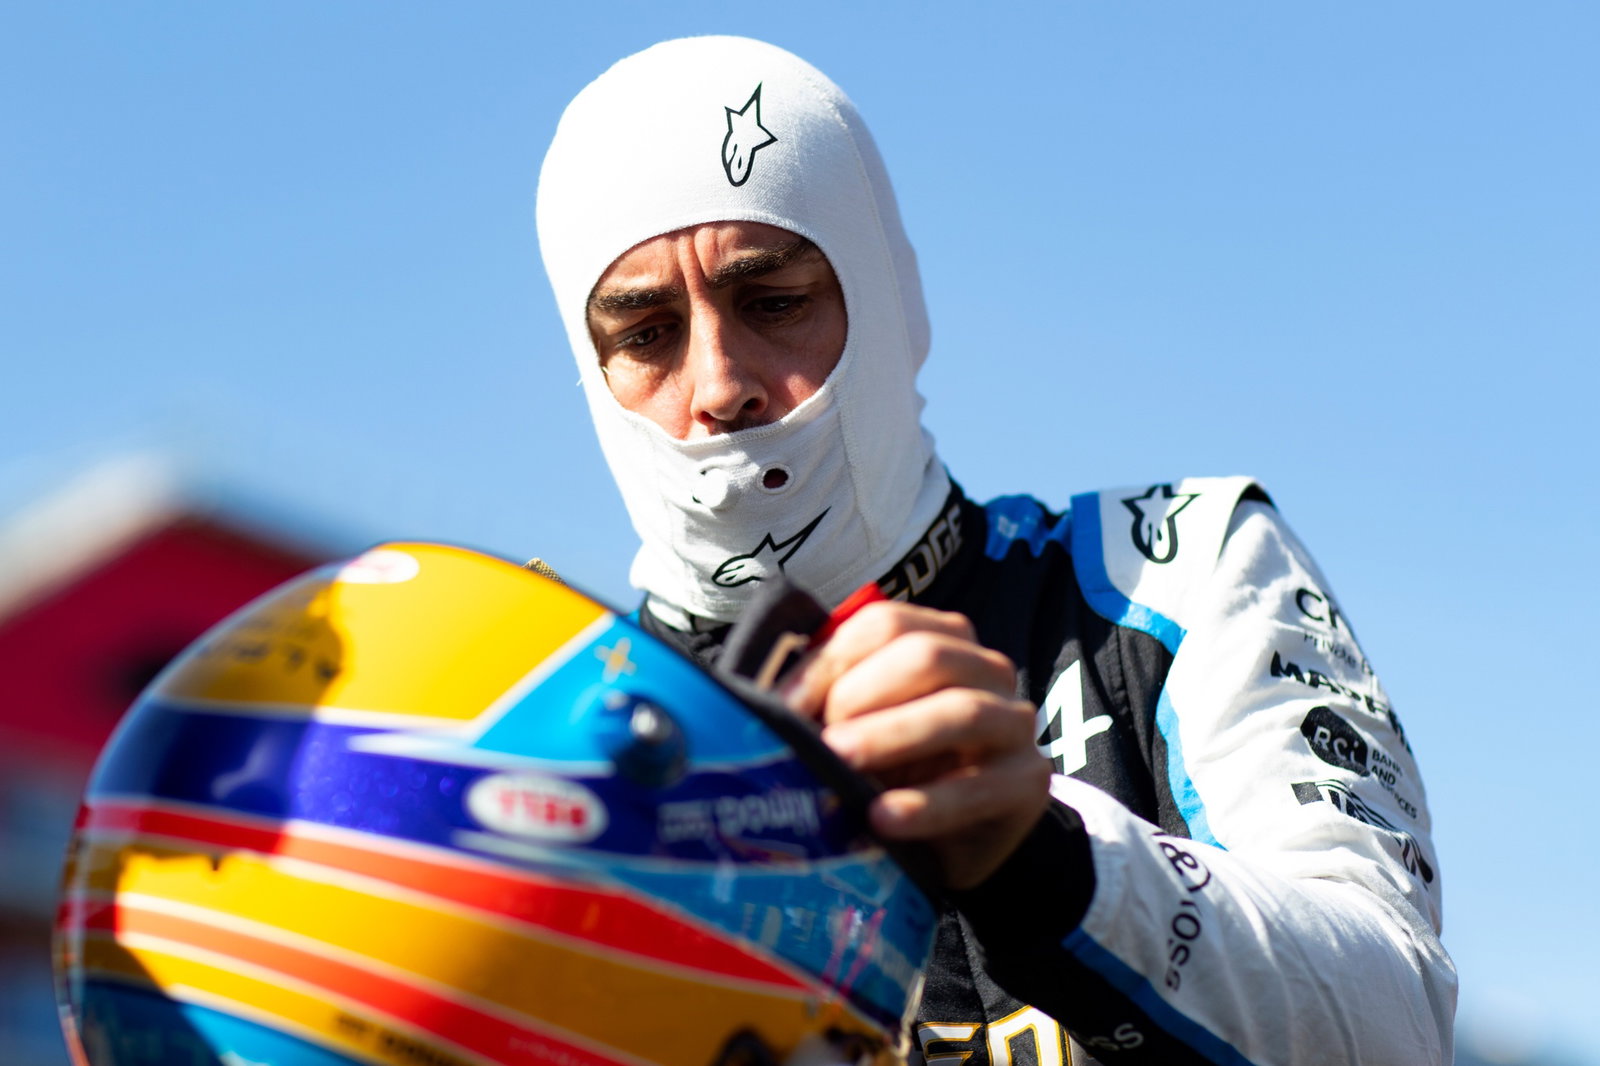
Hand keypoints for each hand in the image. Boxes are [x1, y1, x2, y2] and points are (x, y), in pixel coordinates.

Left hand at [782, 601, 1050, 889]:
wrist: (957, 839)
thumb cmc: (898, 770)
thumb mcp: (859, 728)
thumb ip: (824, 704)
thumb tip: (758, 703)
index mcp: (941, 639)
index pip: (885, 623)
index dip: (830, 660)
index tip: (784, 706)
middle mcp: (985, 669)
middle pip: (929, 654)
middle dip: (864, 693)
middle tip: (823, 738)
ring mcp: (1013, 723)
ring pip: (961, 711)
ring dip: (894, 736)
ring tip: (843, 763)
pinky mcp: (1027, 782)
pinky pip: (980, 786)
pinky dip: (927, 803)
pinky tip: (884, 817)